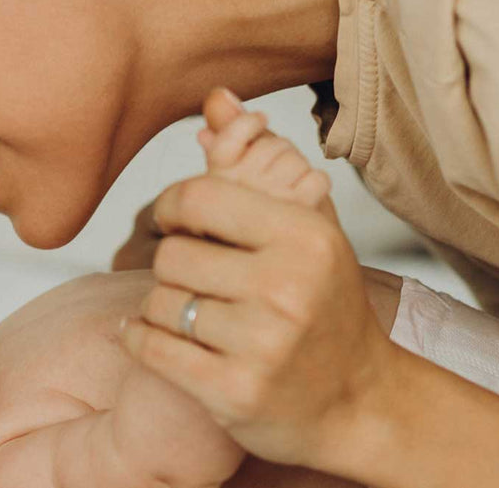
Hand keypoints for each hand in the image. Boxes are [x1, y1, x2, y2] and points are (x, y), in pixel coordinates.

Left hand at [119, 173, 398, 466]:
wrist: (359, 401)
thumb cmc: (327, 308)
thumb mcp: (309, 231)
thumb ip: (257, 163)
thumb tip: (216, 96)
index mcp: (305, 236)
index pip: (200, 197)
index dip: (172, 207)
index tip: (176, 221)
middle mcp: (286, 286)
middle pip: (173, 254)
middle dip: (174, 266)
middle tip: (194, 279)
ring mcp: (262, 343)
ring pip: (159, 303)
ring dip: (160, 308)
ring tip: (188, 314)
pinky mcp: (235, 391)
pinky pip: (153, 349)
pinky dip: (139, 340)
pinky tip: (149, 336)